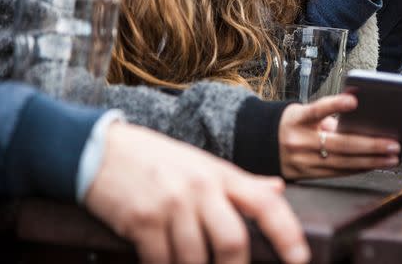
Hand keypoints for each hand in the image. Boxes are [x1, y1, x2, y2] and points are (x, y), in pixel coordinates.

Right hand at [85, 123, 308, 263]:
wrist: (100, 149)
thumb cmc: (158, 161)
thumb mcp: (204, 165)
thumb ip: (241, 182)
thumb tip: (278, 189)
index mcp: (222, 175)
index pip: (266, 203)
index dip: (288, 234)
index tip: (301, 260)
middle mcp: (201, 188)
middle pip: (232, 241)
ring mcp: (171, 204)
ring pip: (195, 259)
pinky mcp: (141, 220)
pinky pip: (161, 261)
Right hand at [279, 94, 400, 178]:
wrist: (261, 145)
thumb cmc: (292, 124)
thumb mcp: (303, 114)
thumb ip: (328, 117)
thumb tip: (362, 122)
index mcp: (297, 119)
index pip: (317, 109)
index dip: (335, 105)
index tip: (354, 100)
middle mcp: (298, 140)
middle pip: (340, 144)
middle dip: (371, 145)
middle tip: (393, 144)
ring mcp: (302, 160)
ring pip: (342, 162)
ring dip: (371, 161)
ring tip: (391, 157)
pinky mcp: (306, 175)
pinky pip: (337, 173)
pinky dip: (358, 168)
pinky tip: (374, 165)